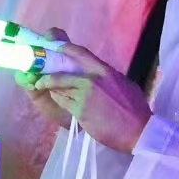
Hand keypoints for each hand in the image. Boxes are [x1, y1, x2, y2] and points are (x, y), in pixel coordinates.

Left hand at [26, 42, 153, 155]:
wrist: (138, 131)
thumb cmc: (135, 109)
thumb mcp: (123, 84)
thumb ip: (108, 78)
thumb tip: (99, 75)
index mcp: (104, 71)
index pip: (80, 54)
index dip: (65, 49)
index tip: (56, 47)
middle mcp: (92, 80)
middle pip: (63, 72)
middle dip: (49, 72)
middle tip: (41, 72)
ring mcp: (85, 96)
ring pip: (60, 88)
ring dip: (51, 87)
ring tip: (43, 85)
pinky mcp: (81, 111)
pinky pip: (63, 102)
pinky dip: (57, 98)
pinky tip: (55, 98)